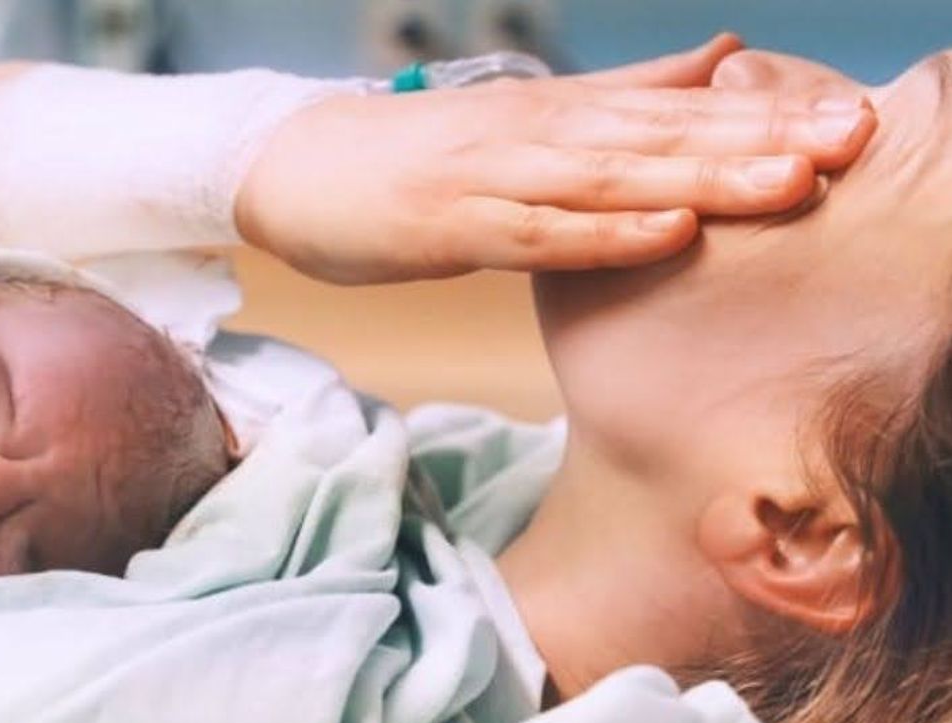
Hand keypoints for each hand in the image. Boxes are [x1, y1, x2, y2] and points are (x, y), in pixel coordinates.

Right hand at [235, 33, 876, 282]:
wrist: (298, 165)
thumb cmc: (417, 153)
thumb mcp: (528, 119)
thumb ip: (624, 93)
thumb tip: (720, 57)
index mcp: (562, 112)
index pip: (680, 110)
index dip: (768, 114)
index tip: (853, 123)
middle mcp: (539, 134)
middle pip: (662, 136)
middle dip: (761, 139)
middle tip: (850, 142)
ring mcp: (495, 178)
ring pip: (612, 178)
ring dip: (701, 179)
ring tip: (788, 184)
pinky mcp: (453, 225)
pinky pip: (539, 235)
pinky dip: (605, 235)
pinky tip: (669, 235)